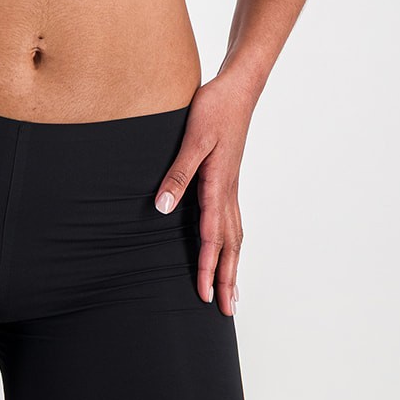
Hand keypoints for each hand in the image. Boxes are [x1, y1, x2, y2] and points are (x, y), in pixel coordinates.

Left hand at [153, 70, 253, 315]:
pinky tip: (228, 245)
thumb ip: (178, 174)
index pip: (213, 236)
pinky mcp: (228, 177)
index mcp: (218, 185)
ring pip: (235, 234)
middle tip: (228, 311)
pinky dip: (233, 241)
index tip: (206, 296)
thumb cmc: (214, 110)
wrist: (238, 88)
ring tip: (234, 290)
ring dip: (233, 263)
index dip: (209, 268)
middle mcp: (228, 190)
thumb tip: (162, 208)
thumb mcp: (192, 139)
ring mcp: (231, 185)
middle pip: (230, 243)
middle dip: (228, 278)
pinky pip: (232, 219)